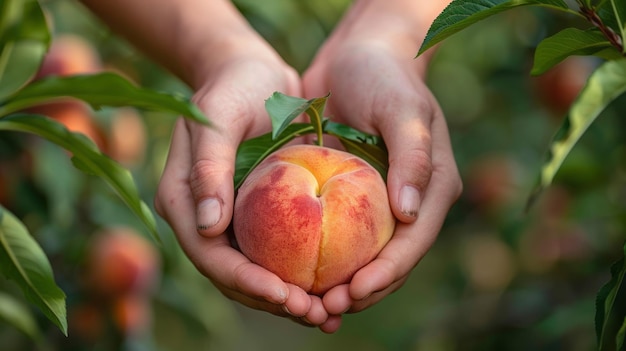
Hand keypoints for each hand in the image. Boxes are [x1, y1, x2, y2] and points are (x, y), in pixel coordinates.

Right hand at [154, 42, 341, 331]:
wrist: (252, 72)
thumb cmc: (233, 85)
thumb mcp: (218, 117)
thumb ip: (209, 167)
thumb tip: (207, 227)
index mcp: (183, 201)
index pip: (211, 256)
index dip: (247, 282)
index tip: (287, 296)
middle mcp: (204, 218)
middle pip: (233, 275)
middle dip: (272, 300)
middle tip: (316, 314)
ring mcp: (230, 219)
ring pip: (256, 272)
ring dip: (289, 297)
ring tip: (327, 314)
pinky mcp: (257, 214)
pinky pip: (277, 253)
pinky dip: (300, 274)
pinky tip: (330, 288)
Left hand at [302, 2, 461, 315]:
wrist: (357, 56)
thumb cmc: (384, 76)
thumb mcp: (404, 108)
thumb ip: (413, 157)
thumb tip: (411, 215)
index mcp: (433, 189)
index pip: (413, 243)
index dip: (387, 273)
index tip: (354, 292)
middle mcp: (409, 204)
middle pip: (390, 260)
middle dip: (362, 290)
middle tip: (326, 308)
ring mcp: (379, 203)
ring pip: (363, 256)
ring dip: (341, 284)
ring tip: (311, 305)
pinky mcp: (350, 198)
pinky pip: (338, 236)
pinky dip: (322, 258)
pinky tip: (296, 275)